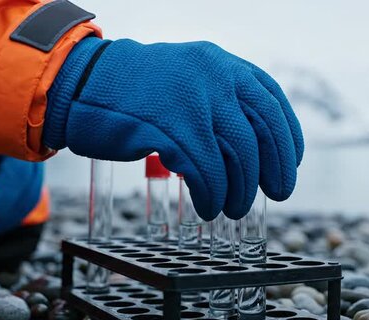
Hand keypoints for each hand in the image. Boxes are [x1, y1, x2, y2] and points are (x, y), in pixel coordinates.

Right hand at [44, 38, 303, 219]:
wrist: (77, 83)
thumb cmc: (133, 92)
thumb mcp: (186, 81)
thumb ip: (219, 102)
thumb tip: (255, 148)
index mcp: (220, 63)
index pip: (270, 99)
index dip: (288, 134)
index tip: (291, 162)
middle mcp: (211, 75)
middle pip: (261, 130)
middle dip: (274, 168)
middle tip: (278, 194)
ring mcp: (189, 99)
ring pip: (237, 155)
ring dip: (240, 190)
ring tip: (234, 208)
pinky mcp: (166, 126)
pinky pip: (205, 171)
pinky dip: (212, 194)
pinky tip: (208, 205)